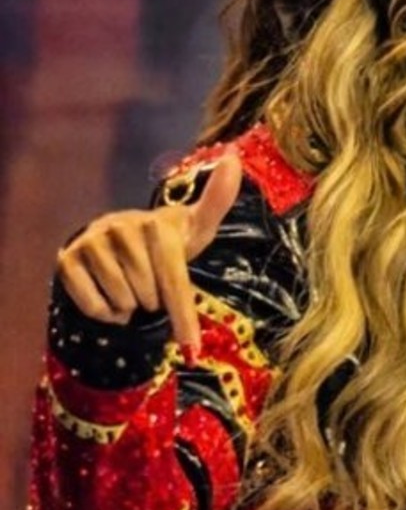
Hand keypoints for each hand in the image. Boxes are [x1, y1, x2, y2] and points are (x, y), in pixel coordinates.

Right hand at [55, 151, 243, 357]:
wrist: (117, 241)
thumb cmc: (165, 242)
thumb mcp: (194, 228)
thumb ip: (216, 201)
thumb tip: (234, 158)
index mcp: (155, 223)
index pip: (174, 282)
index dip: (183, 317)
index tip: (192, 351)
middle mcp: (119, 226)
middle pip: (148, 297)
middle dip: (152, 302)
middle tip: (149, 284)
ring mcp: (90, 241)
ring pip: (122, 303)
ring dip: (129, 307)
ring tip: (130, 286)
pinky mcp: (67, 259)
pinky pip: (95, 308)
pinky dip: (106, 313)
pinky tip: (110, 294)